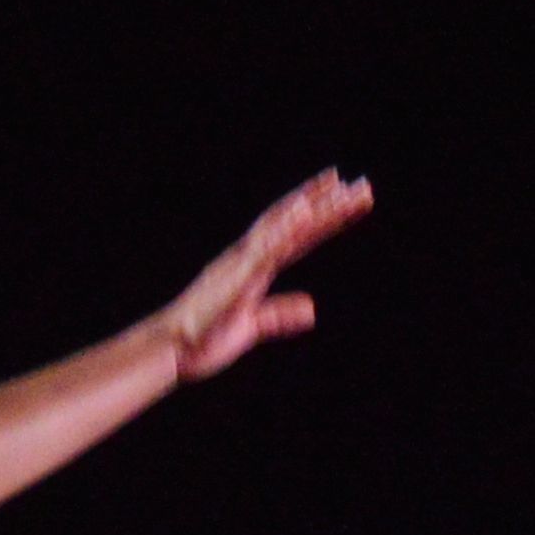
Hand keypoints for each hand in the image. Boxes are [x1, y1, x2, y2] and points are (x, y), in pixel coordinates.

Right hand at [153, 173, 368, 383]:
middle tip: (361, 183)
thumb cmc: (206, 339)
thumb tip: (313, 309)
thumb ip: (281, 314)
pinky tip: (305, 214)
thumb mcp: (253, 325)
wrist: (173, 351)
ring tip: (341, 187)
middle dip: (327, 202)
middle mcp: (250, 257)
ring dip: (314, 207)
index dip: (321, 215)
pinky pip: (266, 250)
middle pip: (295, 222)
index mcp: (254, 267)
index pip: (296, 236)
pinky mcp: (238, 279)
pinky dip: (285, 230)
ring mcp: (243, 264)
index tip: (344, 194)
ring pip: (284, 227)